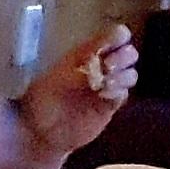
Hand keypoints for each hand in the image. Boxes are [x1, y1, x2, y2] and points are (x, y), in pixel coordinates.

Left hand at [15, 25, 138, 158]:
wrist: (39, 133)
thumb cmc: (39, 102)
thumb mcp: (50, 83)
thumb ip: (74, 74)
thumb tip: (96, 68)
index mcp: (84, 54)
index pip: (109, 37)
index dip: (117, 35)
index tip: (118, 39)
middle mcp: (100, 68)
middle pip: (127, 53)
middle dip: (123, 56)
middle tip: (109, 65)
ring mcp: (107, 87)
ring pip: (130, 74)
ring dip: (124, 75)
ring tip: (108, 82)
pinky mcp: (109, 106)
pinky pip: (123, 95)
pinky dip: (119, 92)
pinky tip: (106, 95)